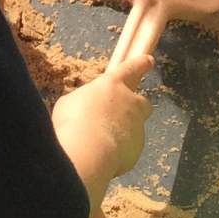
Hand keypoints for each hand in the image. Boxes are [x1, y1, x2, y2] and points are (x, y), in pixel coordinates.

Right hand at [52, 54, 153, 182]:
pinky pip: (129, 149)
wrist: (88, 152)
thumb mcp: (70, 103)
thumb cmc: (73, 122)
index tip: (148, 60)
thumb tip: (89, 110)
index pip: (131, 68)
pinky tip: (102, 157)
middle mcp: (130, 102)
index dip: (140, 64)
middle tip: (118, 117)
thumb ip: (86, 103)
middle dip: (134, 108)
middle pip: (142, 102)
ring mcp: (137, 126)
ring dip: (122, 133)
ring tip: (100, 144)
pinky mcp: (137, 148)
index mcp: (113, 85)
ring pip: (135, 128)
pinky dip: (119, 152)